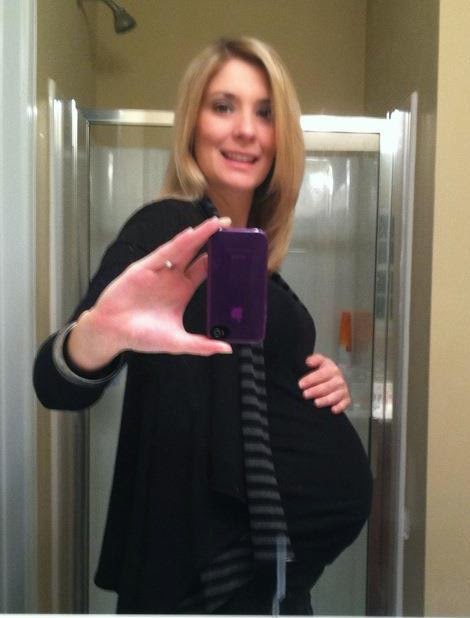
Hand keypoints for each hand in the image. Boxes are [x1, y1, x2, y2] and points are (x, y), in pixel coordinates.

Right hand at [68, 216, 232, 369]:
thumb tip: (227, 349)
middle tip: (232, 226)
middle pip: (197, 253)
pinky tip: (191, 234)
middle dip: (213, 239)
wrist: (112, 333)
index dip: (220, 260)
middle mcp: (172, 278)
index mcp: (182, 291)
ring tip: (217, 222)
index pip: (205, 270)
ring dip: (200, 235)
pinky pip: (164, 253)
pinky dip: (177, 243)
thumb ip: (201, 345)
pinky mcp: (144, 269)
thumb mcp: (177, 342)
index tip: (237, 251)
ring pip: (183, 248)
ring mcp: (159, 271)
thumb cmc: (142, 336)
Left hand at [298, 353, 350, 413]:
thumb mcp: (321, 362)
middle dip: (315, 391)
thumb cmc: (325, 372)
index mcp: (332, 370)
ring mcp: (343, 390)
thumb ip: (315, 359)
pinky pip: (344, 404)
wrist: (336, 379)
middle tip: (305, 395)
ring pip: (334, 396)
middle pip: (327, 387)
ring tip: (316, 403)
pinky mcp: (346, 399)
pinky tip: (332, 410)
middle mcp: (339, 380)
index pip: (321, 375)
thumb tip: (308, 362)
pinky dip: (340, 407)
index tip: (300, 384)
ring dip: (325, 400)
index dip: (310, 379)